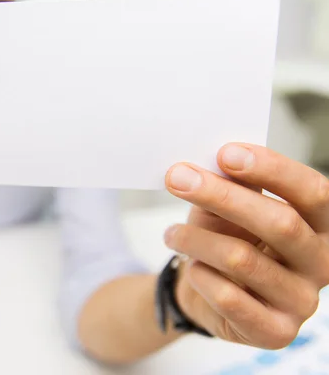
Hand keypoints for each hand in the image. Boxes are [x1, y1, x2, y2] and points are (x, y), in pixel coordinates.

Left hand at [163, 143, 328, 348]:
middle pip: (281, 223)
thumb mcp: (231, 206)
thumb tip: (224, 158)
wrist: (206, 290)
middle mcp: (323, 263)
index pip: (314, 192)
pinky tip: (192, 267)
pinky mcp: (276, 332)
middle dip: (222, 196)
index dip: (272, 169)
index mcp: (323, 226)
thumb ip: (237, 184)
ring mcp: (303, 301)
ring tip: (172, 233)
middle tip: (177, 178)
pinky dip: (200, 275)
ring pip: (243, 259)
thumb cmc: (225, 237)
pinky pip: (229, 297)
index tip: (226, 153)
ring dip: (196, 239)